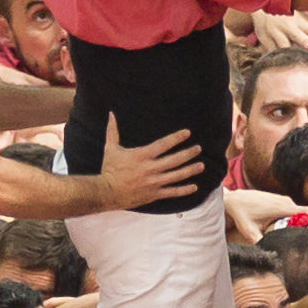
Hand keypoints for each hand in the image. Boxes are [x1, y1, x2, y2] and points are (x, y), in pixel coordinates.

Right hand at [88, 127, 208, 212]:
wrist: (106, 192)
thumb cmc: (109, 169)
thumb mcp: (110, 148)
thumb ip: (112, 131)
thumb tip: (111, 114)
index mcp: (141, 156)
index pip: (163, 144)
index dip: (176, 138)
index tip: (187, 133)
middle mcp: (150, 169)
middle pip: (174, 160)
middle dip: (188, 153)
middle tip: (198, 149)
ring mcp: (154, 182)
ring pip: (176, 176)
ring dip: (190, 170)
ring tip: (201, 165)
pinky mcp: (154, 194)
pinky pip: (172, 192)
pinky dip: (184, 190)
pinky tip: (194, 187)